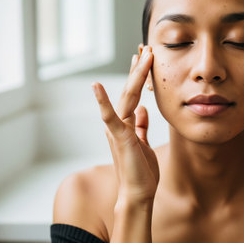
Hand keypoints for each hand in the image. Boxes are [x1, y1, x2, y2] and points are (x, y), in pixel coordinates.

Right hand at [92, 46, 158, 206]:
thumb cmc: (141, 171)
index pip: (133, 95)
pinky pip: (110, 117)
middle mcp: (120, 124)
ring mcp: (118, 130)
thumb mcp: (143, 143)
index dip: (139, 77)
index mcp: (126, 124)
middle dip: (139, 70)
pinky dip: (102, 102)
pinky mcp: (119, 138)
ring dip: (134, 76)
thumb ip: (140, 126)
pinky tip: (96, 86)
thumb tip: (142, 110)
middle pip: (129, 91)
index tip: (146, 59)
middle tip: (147, 49)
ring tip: (142, 56)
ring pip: (125, 97)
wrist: (138, 194)